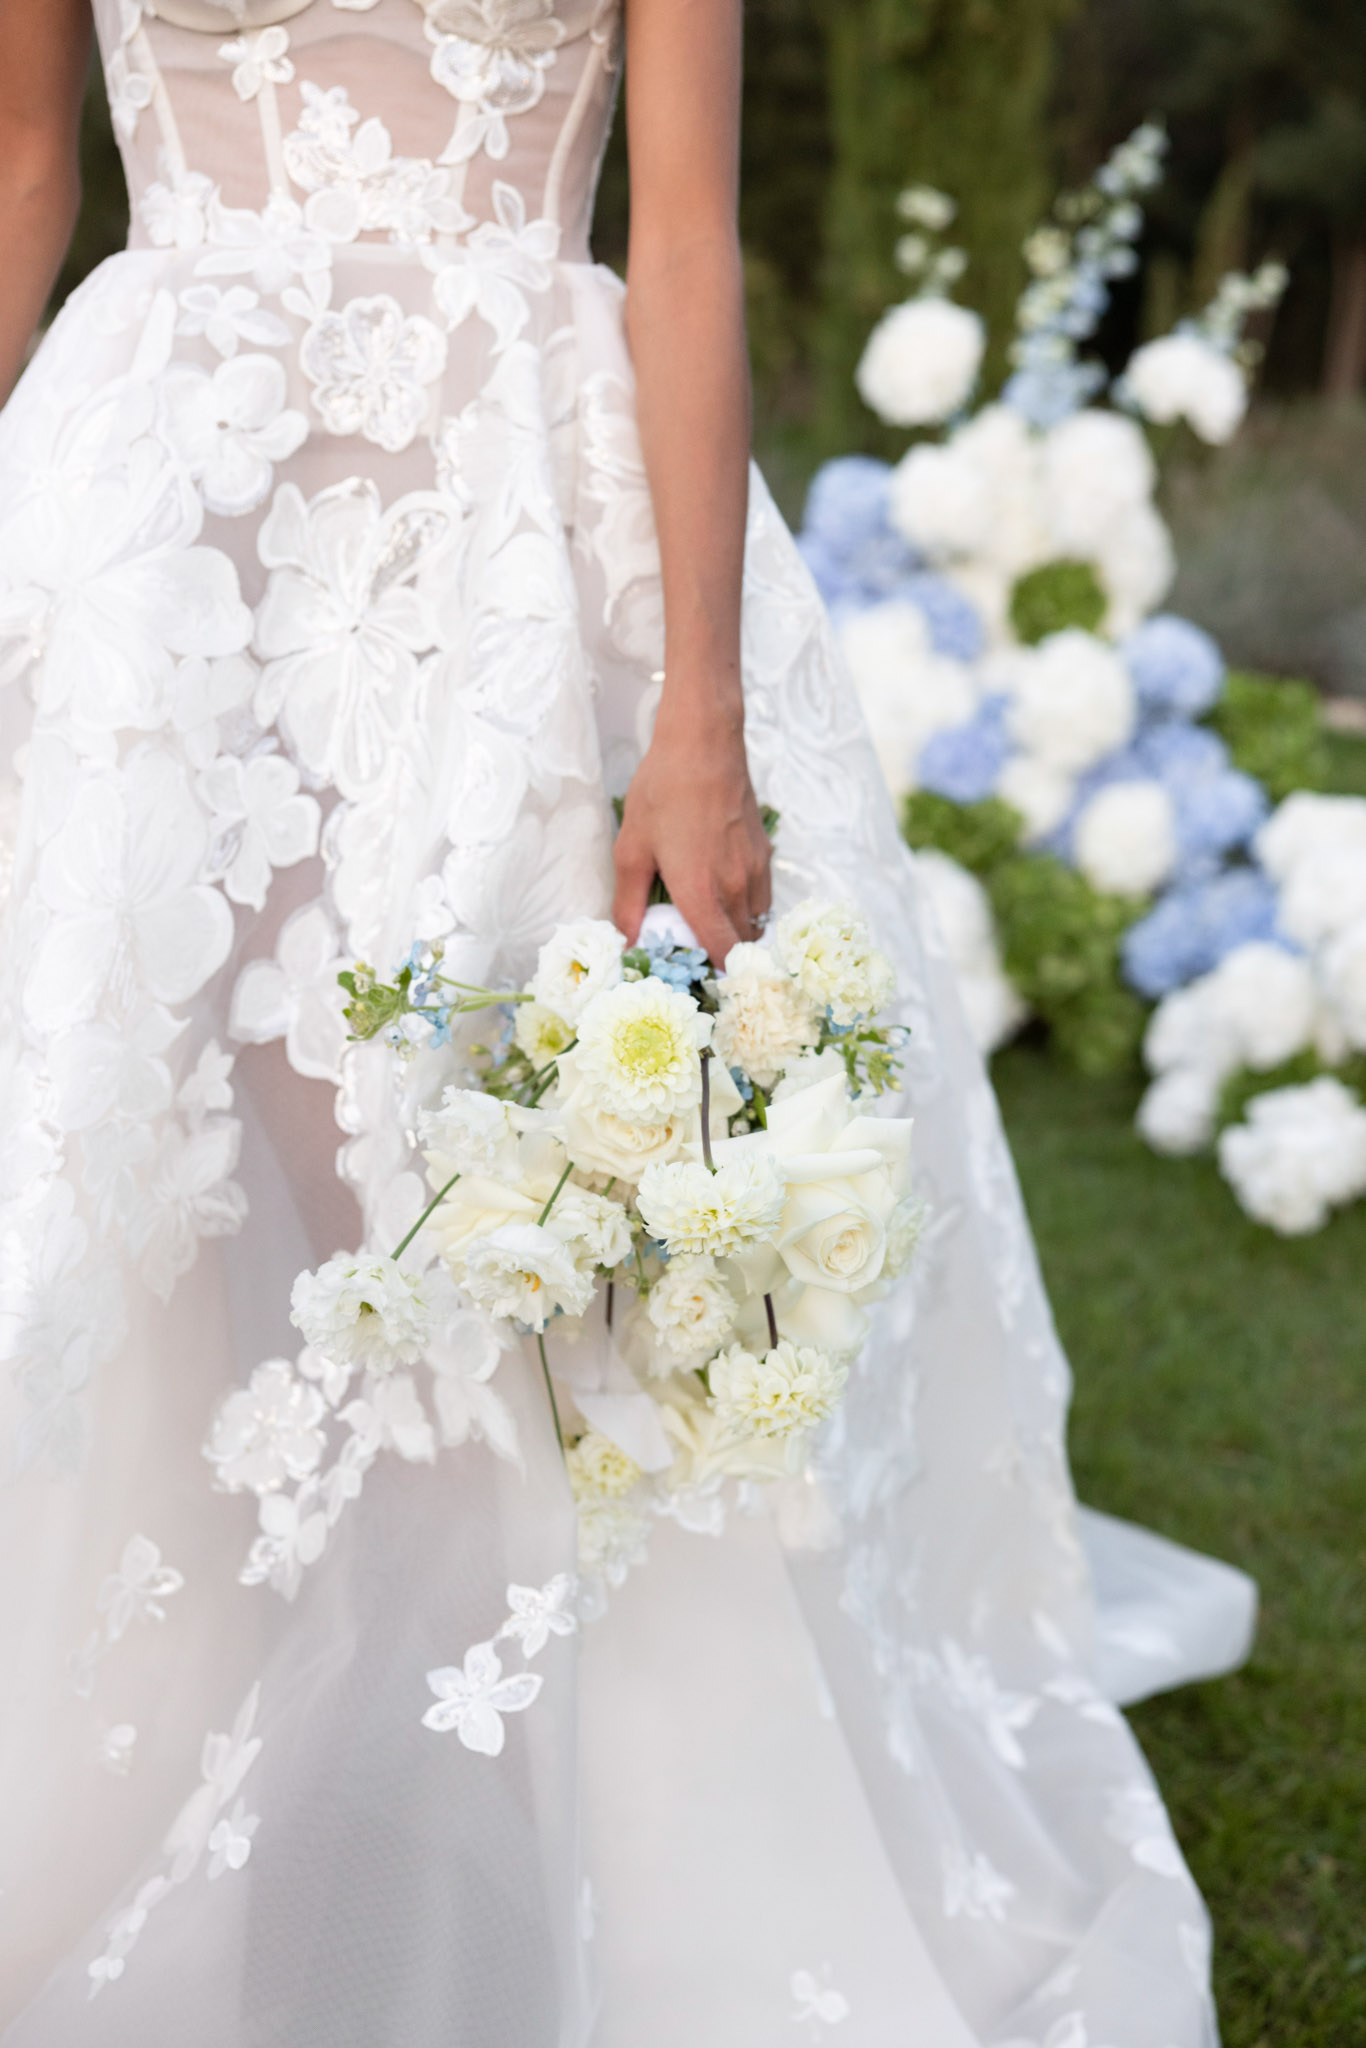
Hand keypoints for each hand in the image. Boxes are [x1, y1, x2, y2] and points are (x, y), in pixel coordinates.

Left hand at [613, 703, 771, 966]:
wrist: (704, 742)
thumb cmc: (662, 791)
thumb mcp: (631, 848)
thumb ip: (629, 903)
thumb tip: (626, 942)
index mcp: (701, 892)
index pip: (723, 956)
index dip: (715, 976)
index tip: (696, 977)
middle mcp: (735, 887)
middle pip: (741, 945)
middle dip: (723, 955)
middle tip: (695, 950)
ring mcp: (756, 870)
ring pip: (755, 921)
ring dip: (736, 929)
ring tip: (707, 920)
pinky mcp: (764, 852)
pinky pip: (762, 896)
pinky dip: (747, 905)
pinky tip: (721, 888)